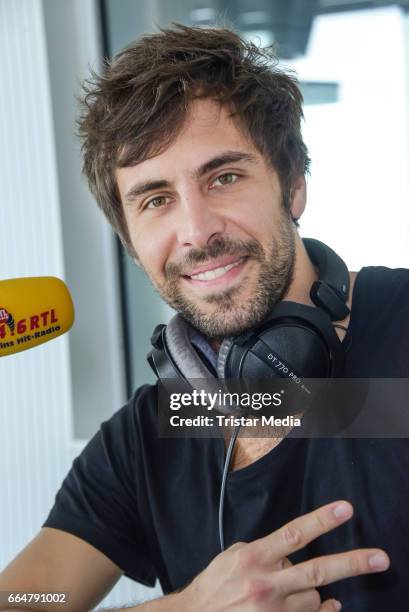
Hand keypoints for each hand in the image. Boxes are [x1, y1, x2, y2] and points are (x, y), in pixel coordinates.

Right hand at [179, 500, 389, 610]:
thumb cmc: (215, 585)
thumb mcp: (234, 556)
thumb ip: (263, 550)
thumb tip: (290, 552)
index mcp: (254, 557)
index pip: (294, 534)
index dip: (322, 520)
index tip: (346, 510)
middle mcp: (266, 583)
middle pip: (317, 570)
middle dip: (352, 563)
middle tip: (380, 559)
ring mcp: (273, 610)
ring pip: (314, 595)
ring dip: (312, 589)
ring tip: (293, 588)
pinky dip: (323, 610)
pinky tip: (330, 605)